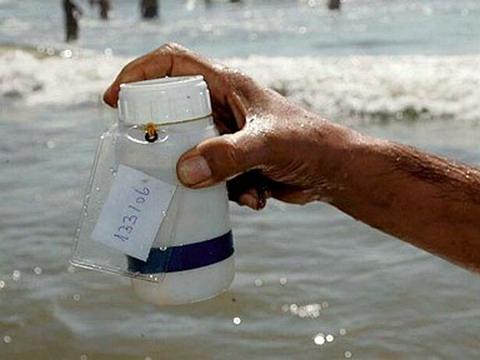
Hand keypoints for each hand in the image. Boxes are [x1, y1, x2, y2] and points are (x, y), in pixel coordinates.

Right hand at [104, 43, 350, 209]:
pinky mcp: (235, 162)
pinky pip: (213, 177)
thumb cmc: (309, 144)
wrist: (334, 171)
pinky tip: (257, 197)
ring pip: (191, 153)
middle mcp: (223, 107)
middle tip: (152, 160)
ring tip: (236, 188)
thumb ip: (227, 156)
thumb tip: (182, 171)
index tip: (114, 99)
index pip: (172, 64)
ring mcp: (227, 136)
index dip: (138, 74)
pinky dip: (230, 193)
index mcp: (226, 86)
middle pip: (173, 112)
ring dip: (204, 177)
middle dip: (163, 139)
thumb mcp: (267, 145)